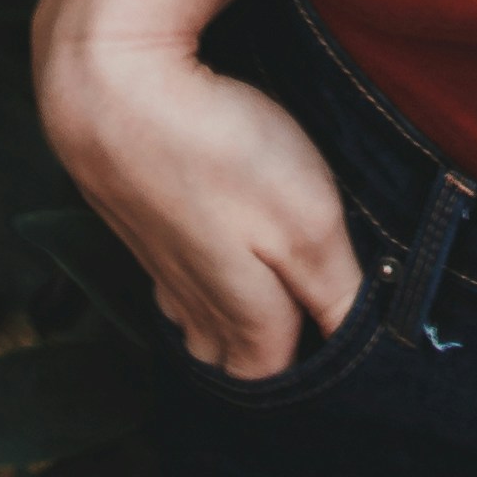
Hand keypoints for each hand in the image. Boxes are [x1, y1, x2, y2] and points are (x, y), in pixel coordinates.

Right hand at [33, 18, 370, 381]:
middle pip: (234, 366)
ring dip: (229, 328)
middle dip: (268, 362)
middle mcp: (198, 311)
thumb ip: (336, 295)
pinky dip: (198, 284)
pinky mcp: (142, 227)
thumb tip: (362, 345)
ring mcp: (163, 270)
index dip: (315, 373)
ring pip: (200, 325)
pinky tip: (206, 263)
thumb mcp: (308, 224)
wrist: (113, 94)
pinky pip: (175, 283)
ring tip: (262, 314)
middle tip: (307, 334)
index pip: (281, 382)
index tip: (346, 349)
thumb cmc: (221, 156)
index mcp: (245, 324)